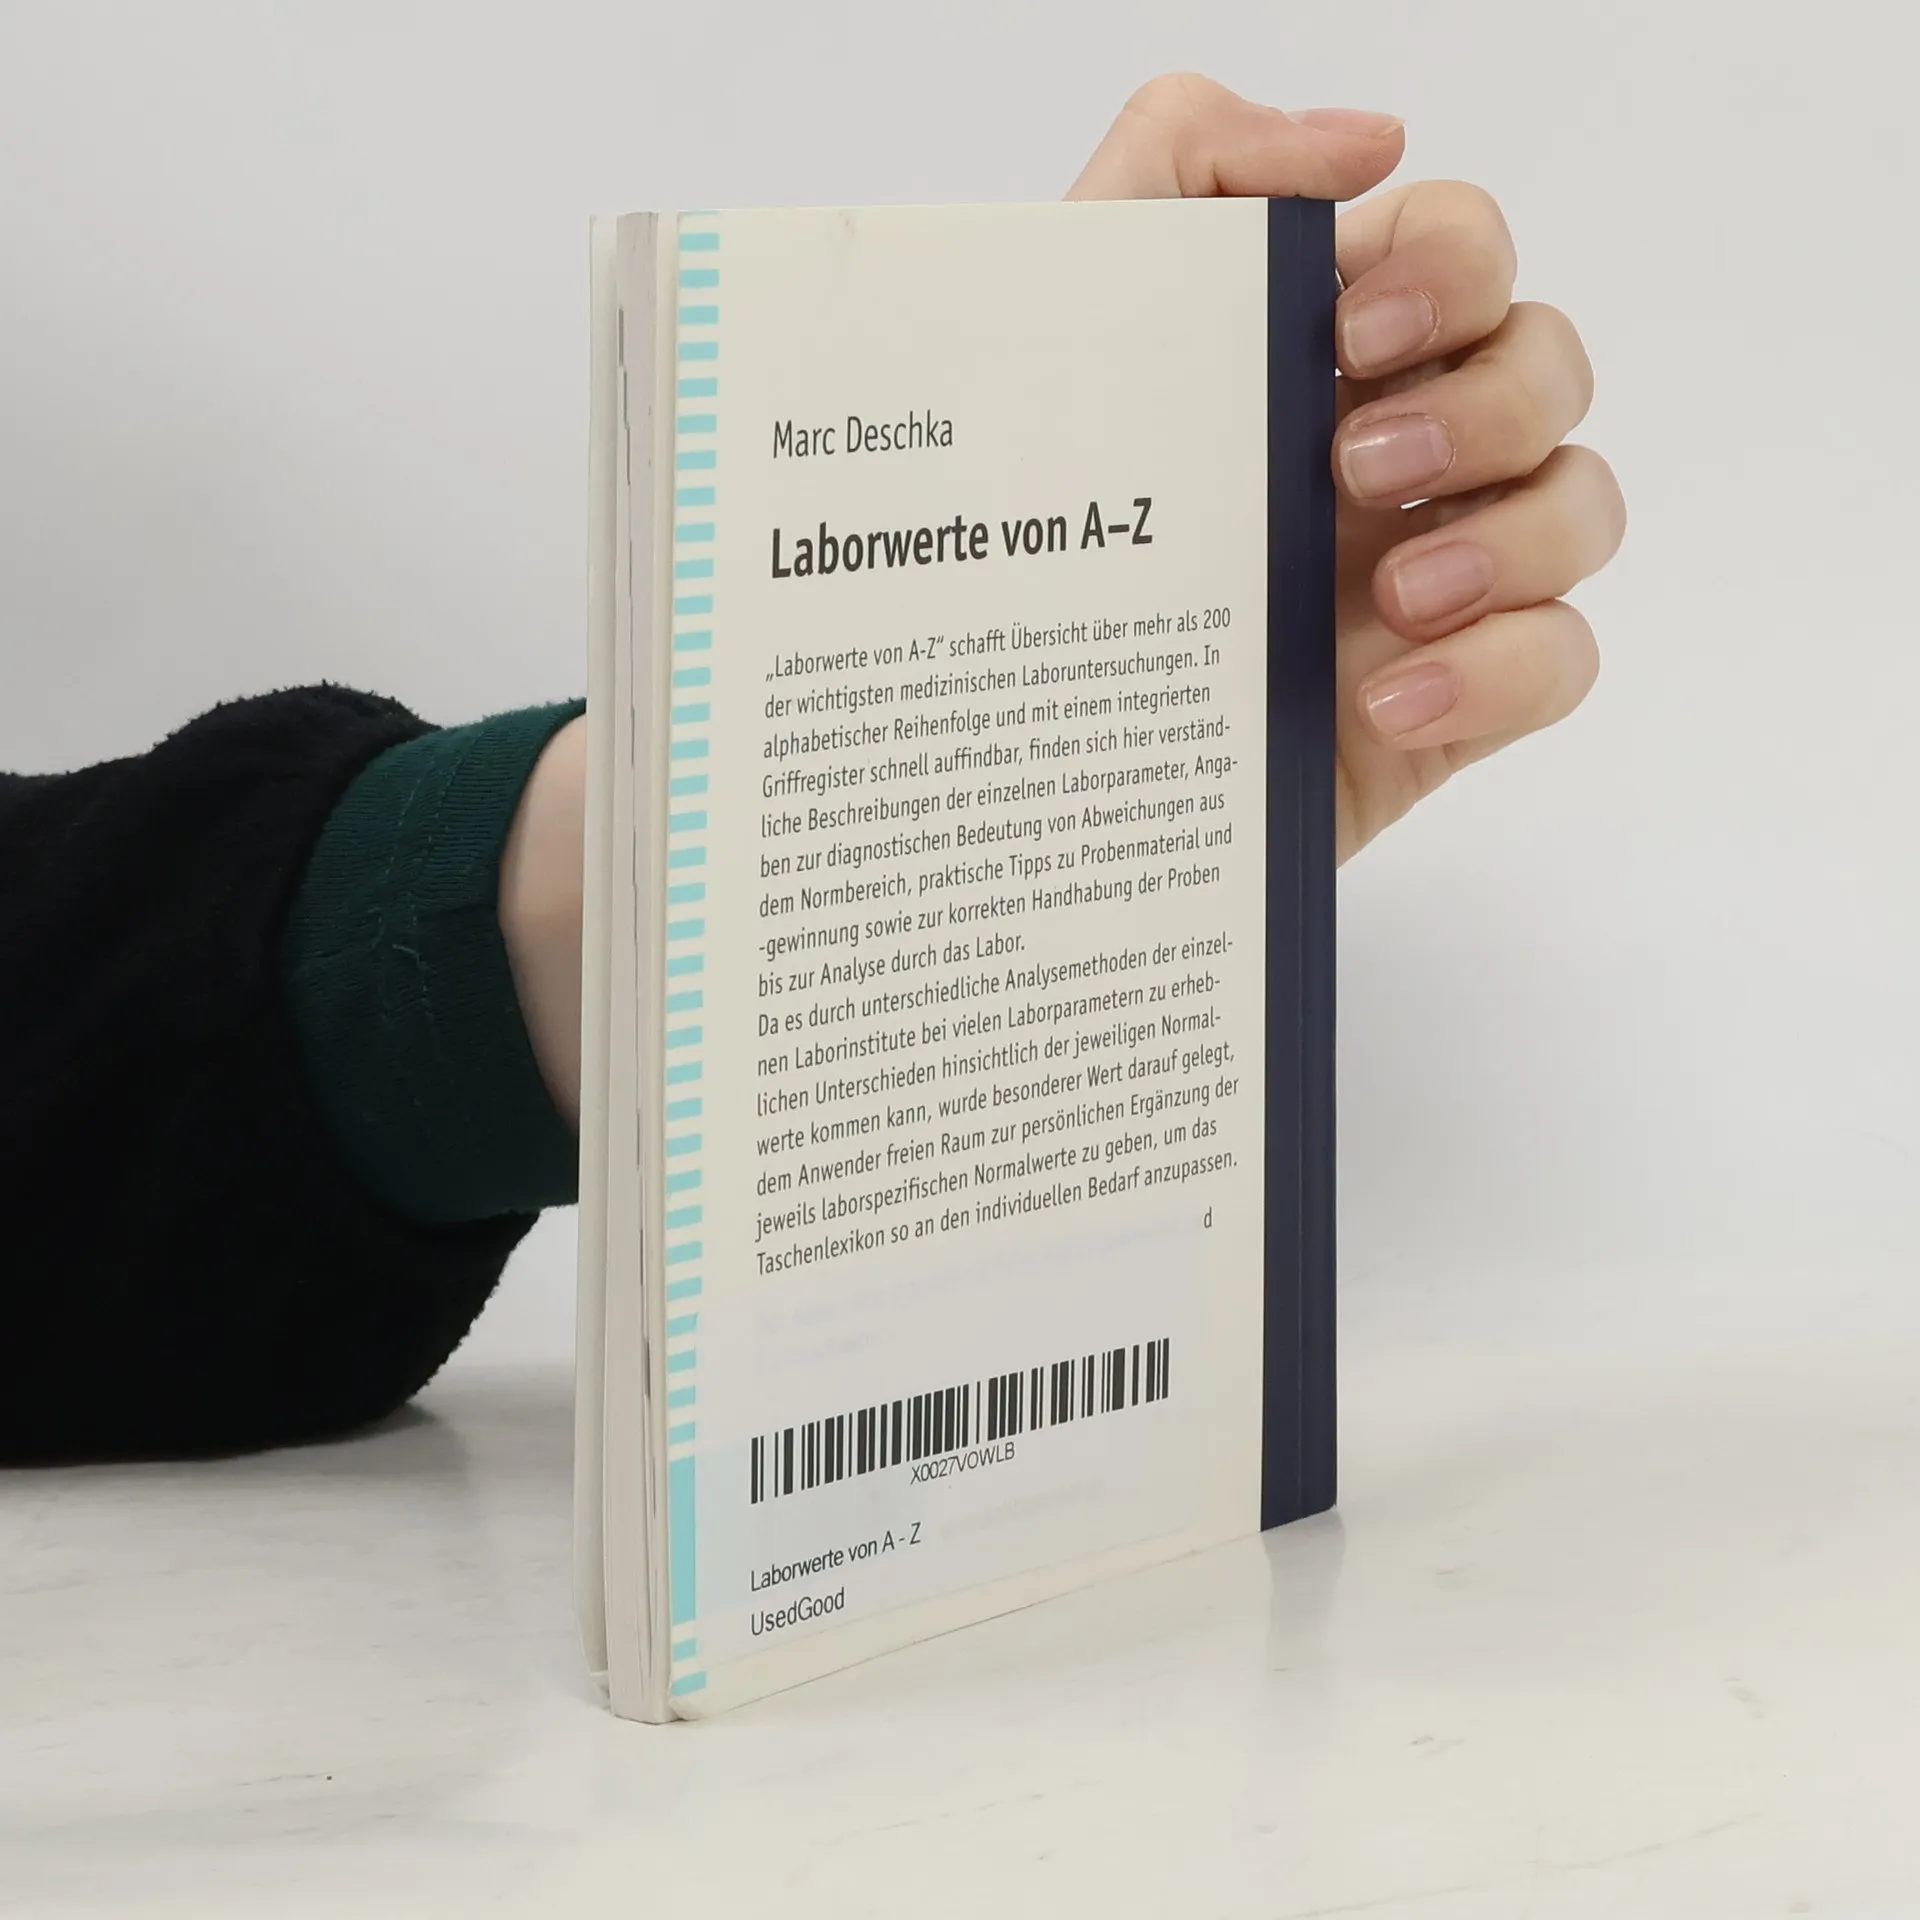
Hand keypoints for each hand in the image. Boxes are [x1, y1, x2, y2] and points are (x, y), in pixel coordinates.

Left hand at [1070, 75, 1622, 861]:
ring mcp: (1431, 579)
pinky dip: (1500, 671)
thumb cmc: (1036, 539)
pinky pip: (1562, 660)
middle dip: (1486, 401)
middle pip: (1548, 364)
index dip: (1448, 264)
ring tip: (1389, 595)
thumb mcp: (1065, 324)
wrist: (1012, 762)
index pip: (1459, 249)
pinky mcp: (1446, 701)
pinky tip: (1383, 698)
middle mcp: (1392, 456)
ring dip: (1514, 533)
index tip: (1353, 333)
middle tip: (1352, 466)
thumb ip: (1181, 166)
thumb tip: (1369, 139)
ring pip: (1584, 503)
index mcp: (1313, 361)